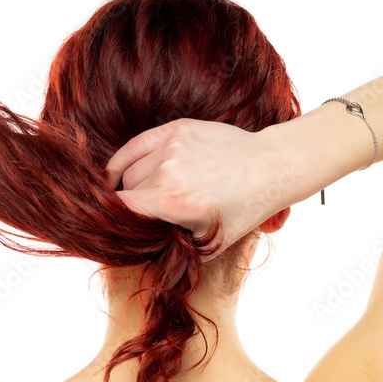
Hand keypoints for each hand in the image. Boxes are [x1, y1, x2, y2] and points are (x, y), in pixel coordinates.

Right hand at [105, 118, 304, 261]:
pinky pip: (136, 146)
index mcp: (173, 201)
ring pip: (131, 171)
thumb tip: (139, 252)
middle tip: (147, 218)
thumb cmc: (243, 209)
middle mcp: (168, 171)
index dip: (112, 223)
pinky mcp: (177, 129)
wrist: (270, 167)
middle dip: (132, 207)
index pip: (121, 211)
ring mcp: (172, 146)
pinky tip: (115, 172)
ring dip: (134, 186)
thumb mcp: (209, 243)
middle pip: (126, 192)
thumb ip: (170, 248)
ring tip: (149, 197)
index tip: (111, 232)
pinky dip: (123, 160)